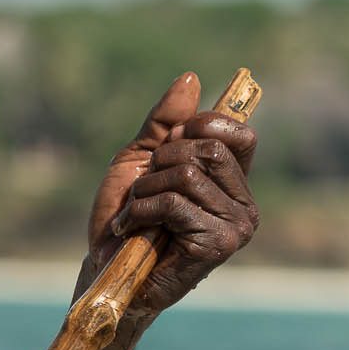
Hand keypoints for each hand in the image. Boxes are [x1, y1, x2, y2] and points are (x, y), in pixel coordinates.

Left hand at [83, 73, 259, 325]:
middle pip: (208, 148)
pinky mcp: (219, 245)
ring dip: (145, 190)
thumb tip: (191, 78)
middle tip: (143, 191)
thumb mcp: (140, 161)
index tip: (165, 151)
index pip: (237, 132)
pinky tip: (133, 230)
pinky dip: (141, 211)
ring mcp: (237, 226)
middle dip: (160, 163)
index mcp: (233, 182)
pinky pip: (174, 203)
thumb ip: (165, 123)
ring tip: (136, 215)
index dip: (197, 129)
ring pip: (187, 174)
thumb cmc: (123, 220)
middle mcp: (244, 203)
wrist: (104, 270)